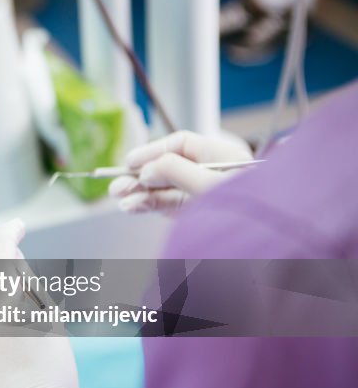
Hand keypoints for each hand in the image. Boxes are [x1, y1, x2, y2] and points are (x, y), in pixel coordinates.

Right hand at [108, 130, 252, 213]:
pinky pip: (167, 206)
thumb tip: (146, 169)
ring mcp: (202, 195)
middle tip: (117, 186)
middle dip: (140, 176)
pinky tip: (132, 207)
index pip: (181, 145)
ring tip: (120, 200)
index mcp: (223, 157)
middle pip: (168, 167)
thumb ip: (177, 172)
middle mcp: (210, 173)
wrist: (271, 242)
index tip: (130, 161)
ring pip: (164, 189)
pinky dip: (148, 206)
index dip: (153, 151)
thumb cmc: (252, 208)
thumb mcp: (212, 184)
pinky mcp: (195, 214)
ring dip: (140, 193)